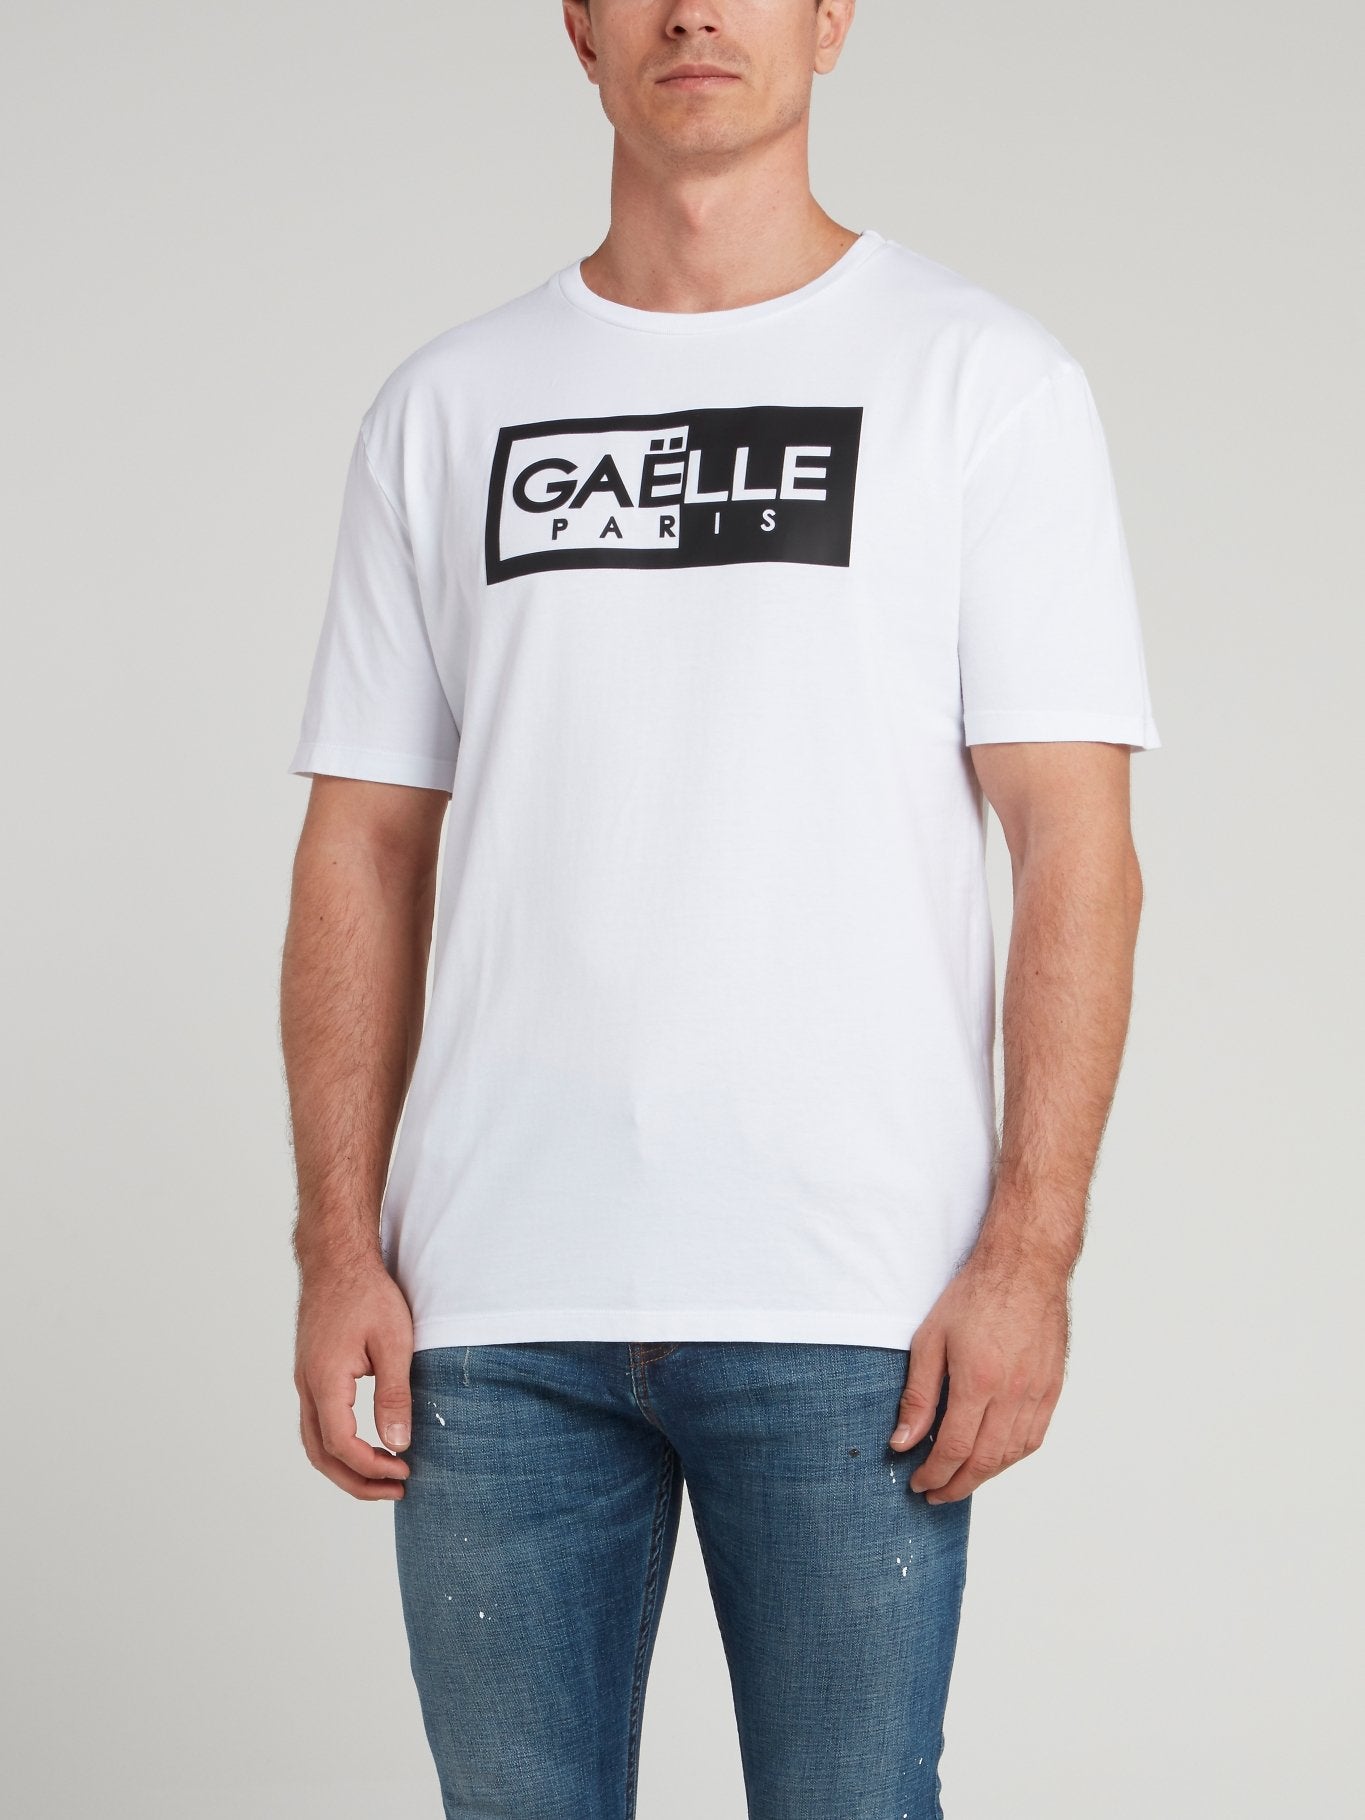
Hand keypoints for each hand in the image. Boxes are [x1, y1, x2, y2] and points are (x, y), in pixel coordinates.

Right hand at [294, 1256, 414, 1500]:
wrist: (337, 1258)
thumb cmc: (367, 1293)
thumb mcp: (393, 1343)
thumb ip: (394, 1396)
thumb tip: (398, 1445)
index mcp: (325, 1382)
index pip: (342, 1446)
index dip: (372, 1467)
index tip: (405, 1471)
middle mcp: (307, 1386)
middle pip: (321, 1455)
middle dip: (356, 1480)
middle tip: (395, 1489)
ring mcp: (305, 1379)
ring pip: (314, 1440)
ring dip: (345, 1465)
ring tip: (383, 1474)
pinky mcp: (311, 1372)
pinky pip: (317, 1421)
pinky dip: (338, 1443)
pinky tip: (367, 1442)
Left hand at [888, 1243, 1068, 1503]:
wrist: (1025, 1266)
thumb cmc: (974, 1295)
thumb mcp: (930, 1339)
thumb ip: (918, 1396)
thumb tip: (903, 1442)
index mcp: (978, 1381)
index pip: (955, 1449)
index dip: (934, 1475)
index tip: (918, 1484)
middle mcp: (1012, 1394)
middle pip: (985, 1462)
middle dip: (956, 1486)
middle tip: (935, 1494)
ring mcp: (1037, 1393)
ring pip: (1012, 1455)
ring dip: (984, 1476)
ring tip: (959, 1480)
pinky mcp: (1052, 1388)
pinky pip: (1034, 1437)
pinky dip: (1011, 1456)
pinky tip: (993, 1457)